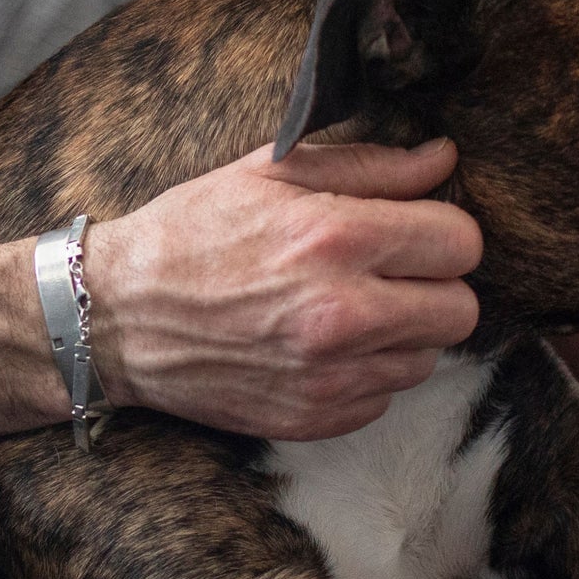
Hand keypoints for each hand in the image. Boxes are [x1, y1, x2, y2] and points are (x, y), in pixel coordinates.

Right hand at [86, 138, 480, 438]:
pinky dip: (366, 373)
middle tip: (392, 272)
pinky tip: (323, 346)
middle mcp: (343, 314)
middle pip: (461, 310)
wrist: (117, 316)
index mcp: (338, 239)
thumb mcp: (275, 170)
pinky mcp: (314, 419)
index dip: (444, 232)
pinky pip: (385, 398)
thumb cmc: (195, 231)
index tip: (416, 231)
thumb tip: (443, 158)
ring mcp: (330, 376)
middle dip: (435, 286)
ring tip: (351, 308)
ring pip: (428, 358)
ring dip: (403, 333)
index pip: (461, 243)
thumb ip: (372, 165)